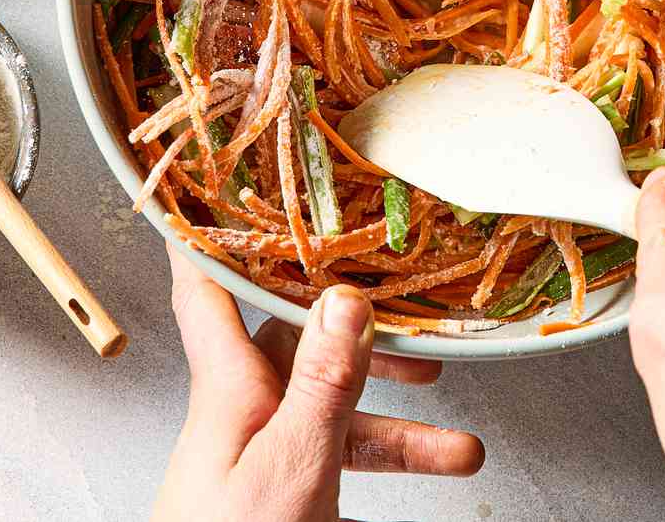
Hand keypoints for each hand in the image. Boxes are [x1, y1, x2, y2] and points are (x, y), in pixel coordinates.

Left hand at [153, 245, 484, 521]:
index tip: (228, 176)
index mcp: (226, 386)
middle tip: (413, 314)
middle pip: (297, 337)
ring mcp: (261, 449)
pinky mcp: (284, 489)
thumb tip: (346, 299)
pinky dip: (390, 455)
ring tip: (458, 431)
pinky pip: (341, 451)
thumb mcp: (291, 465)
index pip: (207, 282)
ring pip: (333, 401)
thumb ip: (323, 384)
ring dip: (395, 409)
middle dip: (360, 324)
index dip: (212, 224)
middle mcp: (241, 407)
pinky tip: (435, 463)